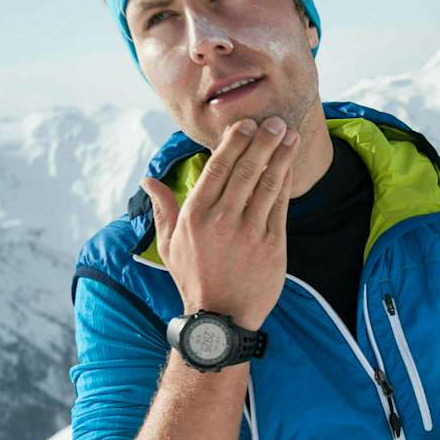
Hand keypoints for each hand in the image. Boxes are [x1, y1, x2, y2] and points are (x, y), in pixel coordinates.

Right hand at [142, 117, 300, 331]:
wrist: (220, 318)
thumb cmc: (194, 279)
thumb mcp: (170, 245)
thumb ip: (163, 208)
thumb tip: (149, 179)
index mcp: (195, 215)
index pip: (216, 169)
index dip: (233, 143)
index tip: (245, 125)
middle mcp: (222, 220)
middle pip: (245, 170)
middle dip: (262, 142)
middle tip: (273, 121)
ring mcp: (249, 232)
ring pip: (267, 184)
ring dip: (279, 156)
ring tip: (288, 134)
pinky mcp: (272, 245)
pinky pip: (280, 206)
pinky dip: (285, 182)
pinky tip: (289, 165)